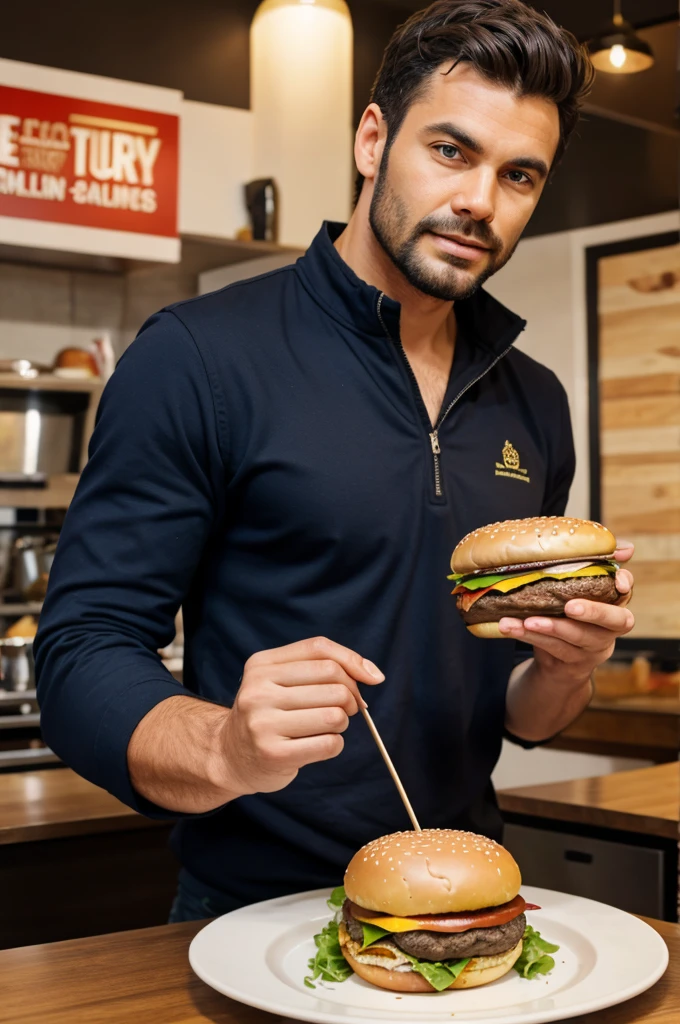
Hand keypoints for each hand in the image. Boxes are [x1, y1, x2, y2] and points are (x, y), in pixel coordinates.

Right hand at [219, 637, 383, 795]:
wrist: (230, 755)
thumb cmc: (270, 713)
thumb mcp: (283, 679)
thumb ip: (324, 666)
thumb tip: (374, 674)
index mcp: (261, 665)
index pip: (320, 649)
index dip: (353, 662)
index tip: (371, 678)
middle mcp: (258, 691)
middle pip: (334, 682)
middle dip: (351, 697)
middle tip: (344, 709)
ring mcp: (263, 723)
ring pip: (335, 715)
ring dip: (342, 723)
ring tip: (326, 727)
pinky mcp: (273, 754)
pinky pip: (330, 744)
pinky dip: (335, 745)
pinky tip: (318, 745)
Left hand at [498, 541, 634, 683]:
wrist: (559, 663)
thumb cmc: (569, 613)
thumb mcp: (577, 589)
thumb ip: (591, 564)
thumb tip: (623, 547)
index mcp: (614, 605)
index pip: (627, 593)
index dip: (625, 585)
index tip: (618, 580)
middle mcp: (610, 629)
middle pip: (613, 621)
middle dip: (593, 612)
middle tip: (570, 606)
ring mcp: (593, 649)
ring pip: (576, 637)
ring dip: (550, 627)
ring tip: (527, 620)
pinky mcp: (572, 662)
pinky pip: (552, 649)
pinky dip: (530, 636)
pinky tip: (510, 627)